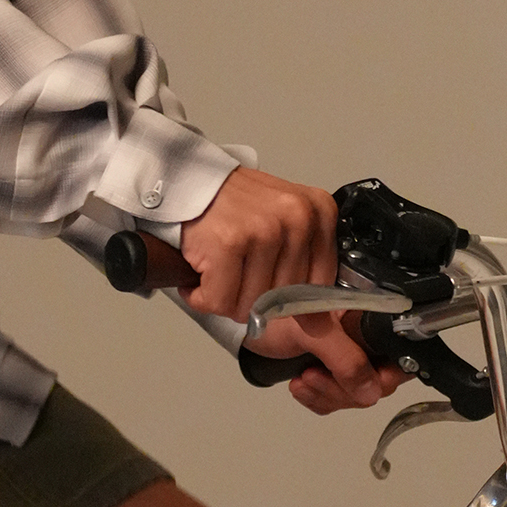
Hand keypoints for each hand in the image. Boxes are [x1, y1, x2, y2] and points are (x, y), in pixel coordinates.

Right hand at [180, 169, 403, 413]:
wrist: (185, 181)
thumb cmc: (231, 206)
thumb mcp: (284, 224)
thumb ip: (306, 268)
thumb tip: (320, 325)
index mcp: (320, 213)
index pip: (319, 288)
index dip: (286, 295)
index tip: (263, 275)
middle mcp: (298, 218)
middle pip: (283, 301)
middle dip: (251, 296)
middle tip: (234, 269)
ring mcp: (265, 230)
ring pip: (251, 306)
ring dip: (224, 298)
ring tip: (216, 268)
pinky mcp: (230, 243)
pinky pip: (220, 301)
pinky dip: (202, 297)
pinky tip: (200, 275)